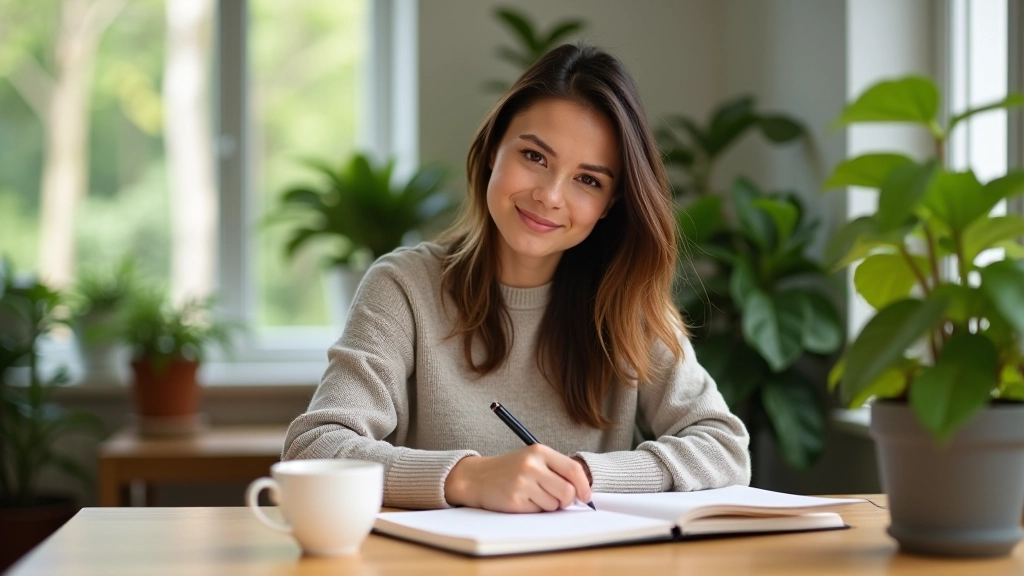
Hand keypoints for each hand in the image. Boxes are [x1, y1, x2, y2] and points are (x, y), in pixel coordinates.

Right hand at [444, 444, 591, 512]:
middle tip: (559, 500)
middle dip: (567, 500)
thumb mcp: (532, 459)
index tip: (586, 496)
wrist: (476, 477)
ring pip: (554, 504)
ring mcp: (522, 483)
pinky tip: (522, 500)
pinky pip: (538, 512)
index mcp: (539, 451)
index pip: (573, 469)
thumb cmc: (510, 470)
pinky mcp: (514, 500)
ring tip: (532, 495)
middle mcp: (531, 465)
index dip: (583, 486)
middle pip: (567, 491)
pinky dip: (534, 509)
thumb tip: (582, 491)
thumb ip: (556, 469)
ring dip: (548, 505)